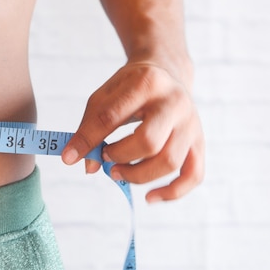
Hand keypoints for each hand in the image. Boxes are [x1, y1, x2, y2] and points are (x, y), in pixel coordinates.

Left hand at [61, 61, 204, 202]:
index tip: (70, 157)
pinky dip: (173, 192)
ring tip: (117, 172)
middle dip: (119, 157)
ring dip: (138, 175)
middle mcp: (174, 102)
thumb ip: (90, 128)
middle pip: (148, 142)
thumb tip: (87, 166)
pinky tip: (149, 197)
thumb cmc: (129, 88)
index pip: (112, 117)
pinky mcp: (199, 141)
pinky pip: (194, 175)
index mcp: (146, 82)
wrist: (166, 72)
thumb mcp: (104, 97)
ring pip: (169, 162)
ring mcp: (191, 123)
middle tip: (104, 158)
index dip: (88, 140)